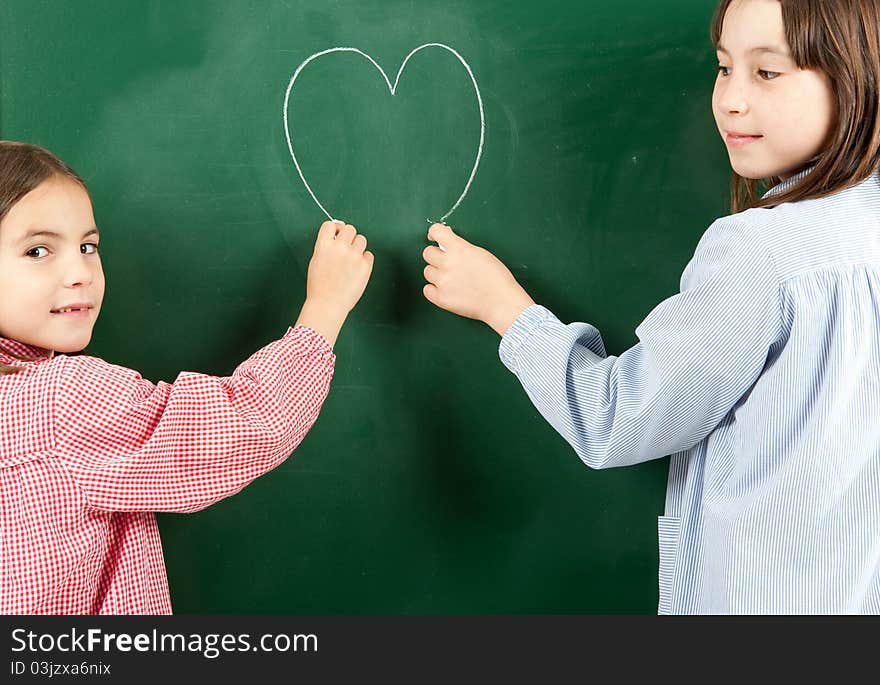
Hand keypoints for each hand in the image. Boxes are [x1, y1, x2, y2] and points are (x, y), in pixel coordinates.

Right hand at [296, 220, 373, 346]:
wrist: (328, 304)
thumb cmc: (319, 285)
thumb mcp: (316, 261)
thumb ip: (326, 246)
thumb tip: (337, 232)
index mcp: (323, 245)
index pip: (330, 225)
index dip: (334, 229)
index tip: (336, 235)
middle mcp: (339, 247)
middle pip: (350, 229)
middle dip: (348, 236)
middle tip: (345, 248)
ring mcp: (354, 256)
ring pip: (362, 239)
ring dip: (357, 246)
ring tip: (351, 260)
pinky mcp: (365, 266)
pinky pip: (369, 254)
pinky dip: (365, 259)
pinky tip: (357, 269)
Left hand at [422, 223, 533, 335]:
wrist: (501, 302)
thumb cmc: (497, 279)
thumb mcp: (480, 254)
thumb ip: (461, 247)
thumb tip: (447, 241)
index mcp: (459, 249)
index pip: (436, 231)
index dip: (434, 233)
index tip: (435, 238)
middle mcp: (448, 263)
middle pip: (427, 253)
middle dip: (436, 256)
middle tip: (447, 263)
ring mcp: (443, 282)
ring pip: (427, 272)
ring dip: (436, 274)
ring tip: (451, 279)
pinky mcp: (441, 298)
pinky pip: (427, 290)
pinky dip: (434, 290)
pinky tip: (446, 290)